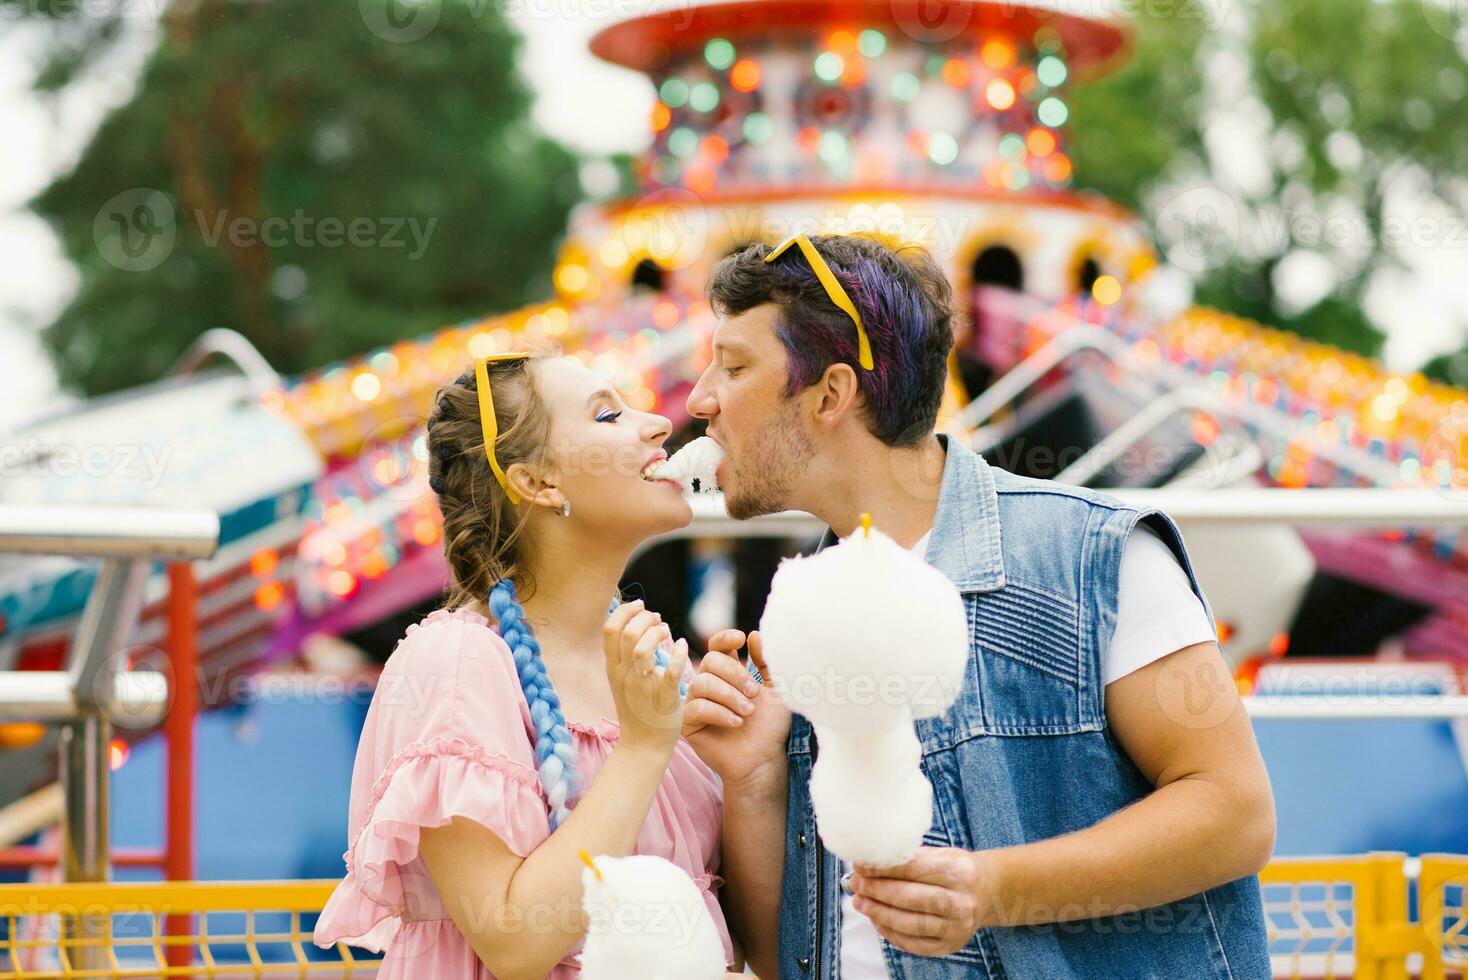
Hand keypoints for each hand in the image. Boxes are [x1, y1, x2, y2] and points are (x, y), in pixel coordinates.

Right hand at [602, 599, 687, 752]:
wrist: (644, 745)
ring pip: (643, 648)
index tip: (641, 606)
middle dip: (644, 617)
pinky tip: (684, 646)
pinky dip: (679, 653)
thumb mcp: (622, 680)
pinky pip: (671, 670)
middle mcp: (623, 675)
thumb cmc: (637, 709)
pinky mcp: (662, 698)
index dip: (625, 611)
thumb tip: (635, 625)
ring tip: (667, 630)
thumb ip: (625, 656)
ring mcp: (641, 687)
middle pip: (626, 633)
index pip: (610, 629)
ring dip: (657, 633)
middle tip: (658, 618)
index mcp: (613, 668)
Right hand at [682, 630, 789, 789]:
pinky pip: (696, 707)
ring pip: (702, 683)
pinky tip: (736, 722)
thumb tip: (754, 634)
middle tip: (754, 693)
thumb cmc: (770, 726)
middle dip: (735, 674)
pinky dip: (718, 712)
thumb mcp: (776, 689)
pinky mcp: (688, 723)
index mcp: (728, 672)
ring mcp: (696, 702)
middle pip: (710, 660)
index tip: (740, 639)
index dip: (724, 638)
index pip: (716, 646)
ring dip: (729, 696)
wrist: (764, 758)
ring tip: (747, 712)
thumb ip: (767, 662)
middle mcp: (709, 684)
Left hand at [849, 847, 999, 957]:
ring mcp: (957, 927)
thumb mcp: (941, 854)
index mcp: (959, 871)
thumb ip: (910, 857)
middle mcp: (961, 902)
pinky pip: (913, 943)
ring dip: (878, 913)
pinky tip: (877, 920)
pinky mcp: (950, 945)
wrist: (987, 893)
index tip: (860, 865)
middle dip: (876, 891)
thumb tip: (869, 861)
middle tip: (856, 884)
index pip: (912, 869)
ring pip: (909, 923)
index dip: (882, 868)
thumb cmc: (956, 869)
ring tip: (860, 902)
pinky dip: (890, 932)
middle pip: (909, 898)